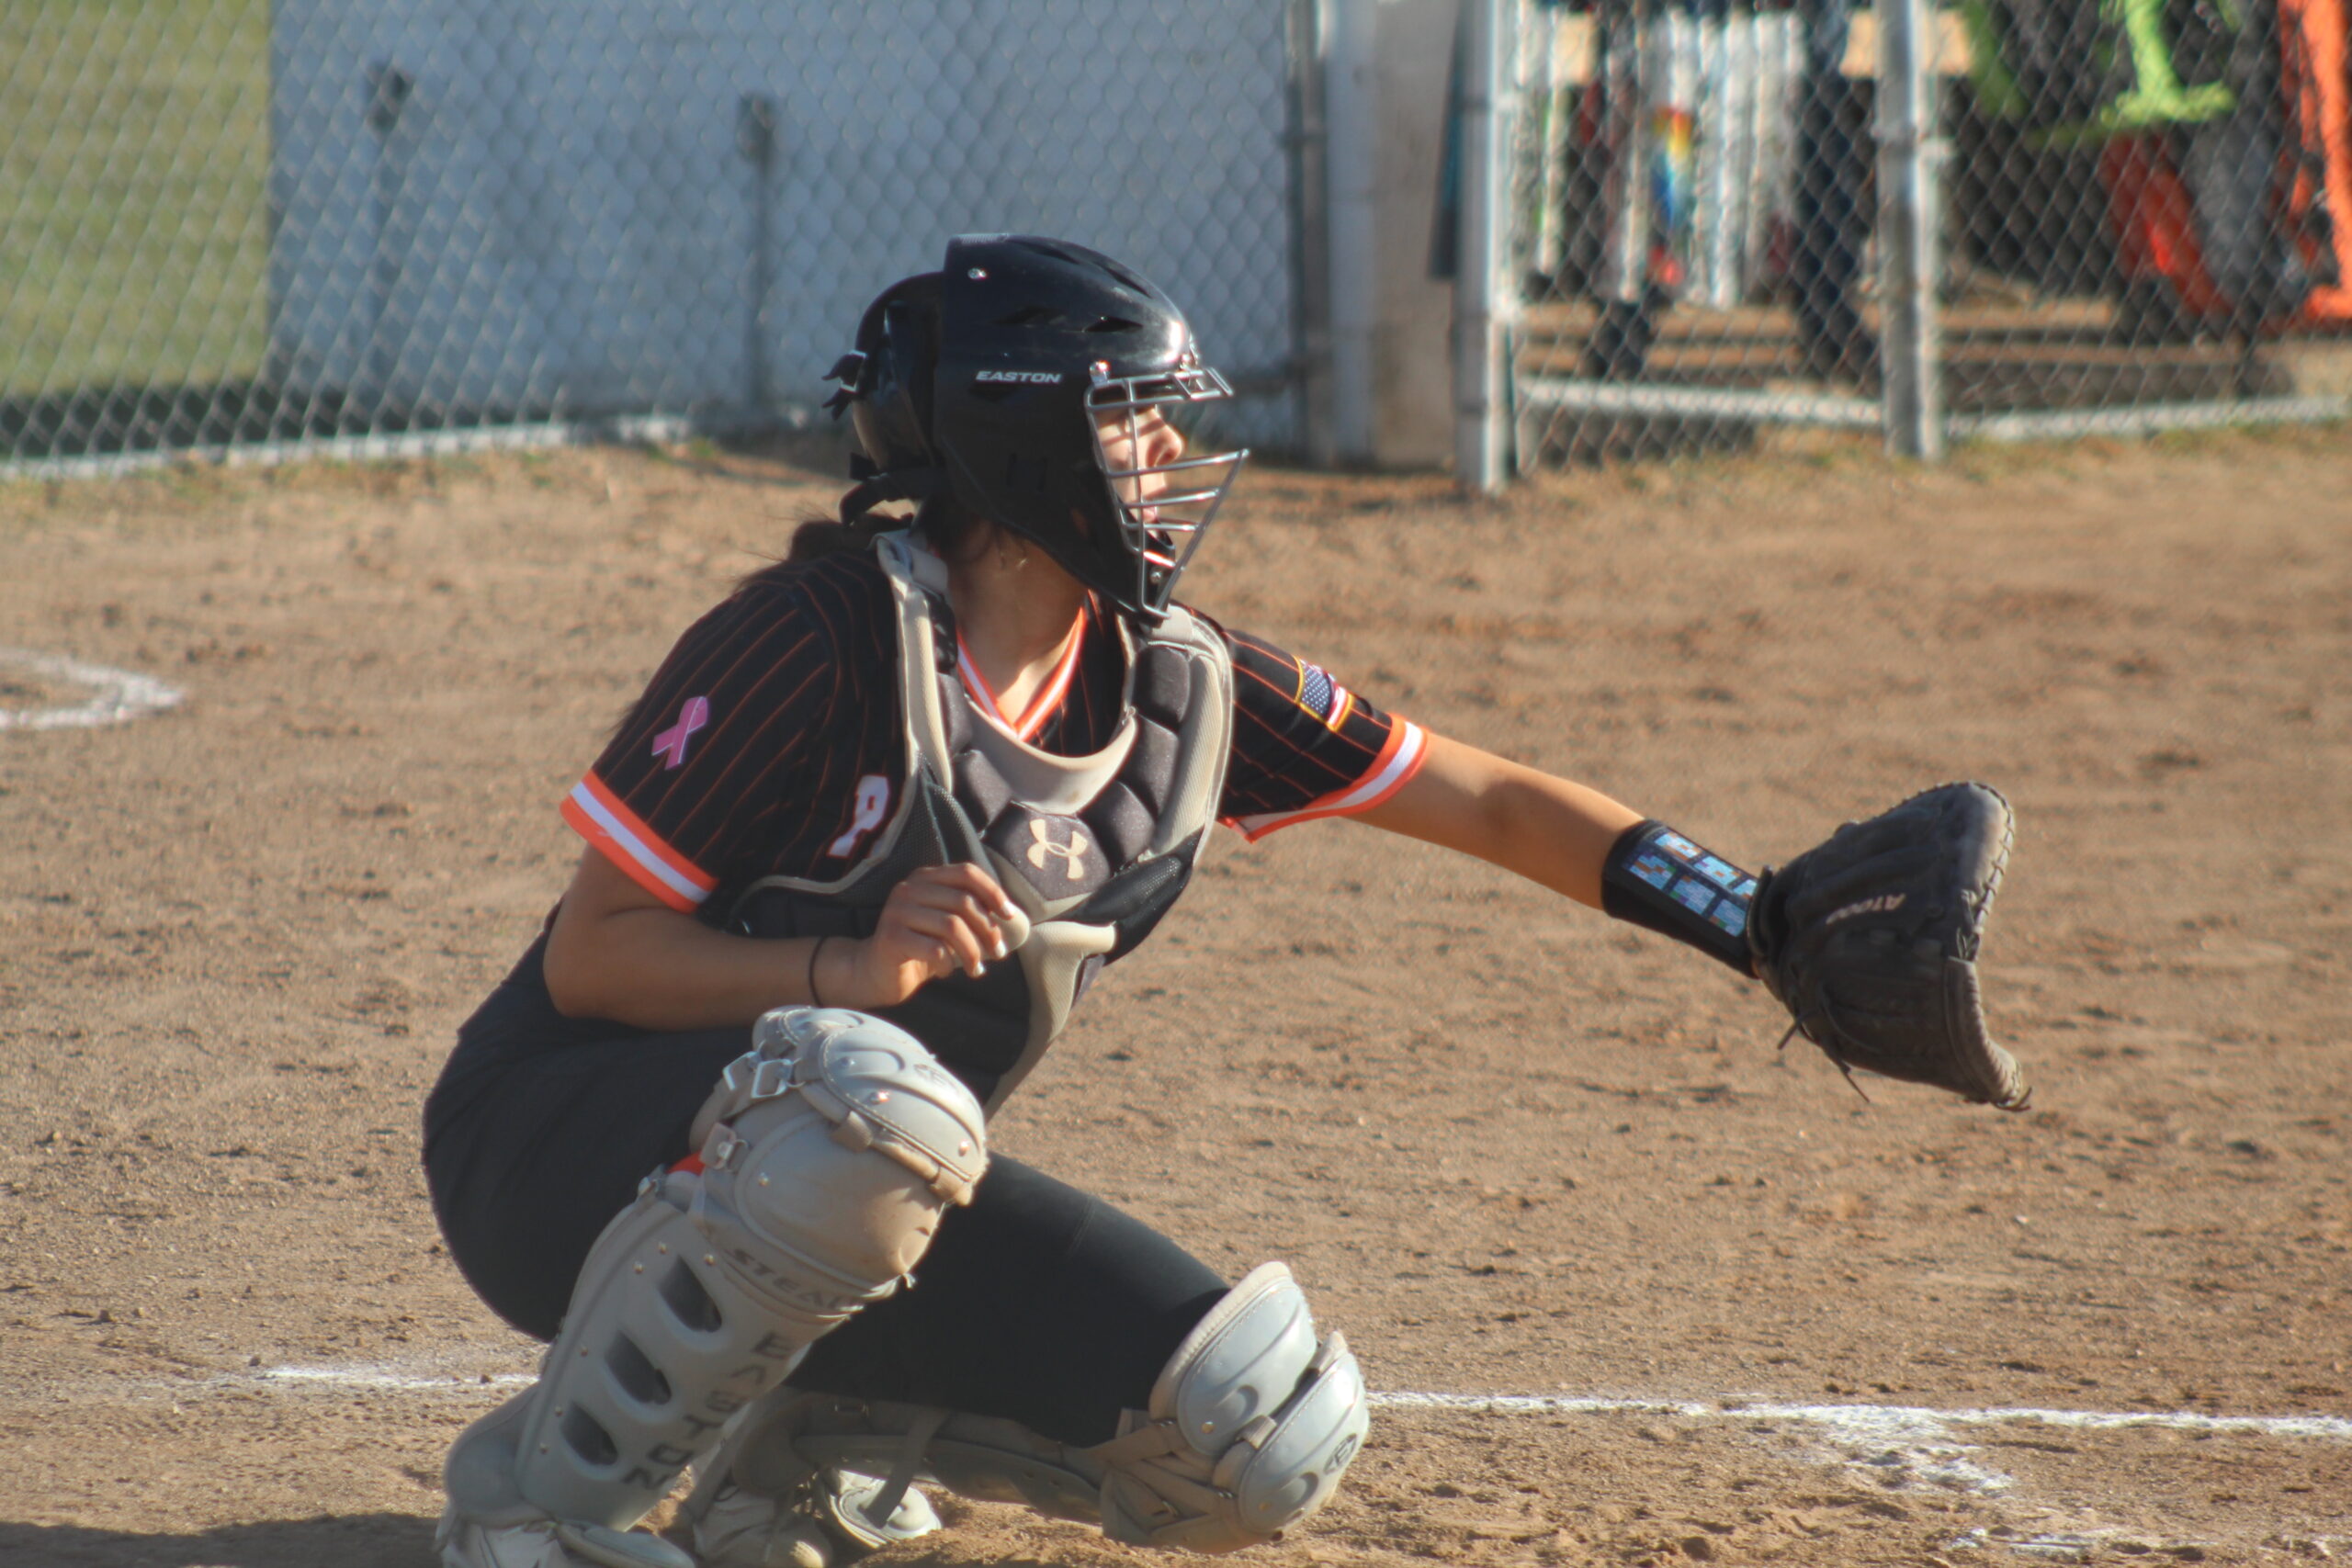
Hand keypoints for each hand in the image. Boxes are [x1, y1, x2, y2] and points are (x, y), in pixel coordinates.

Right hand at [821, 862, 1022, 1008]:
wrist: (876, 972)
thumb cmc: (921, 947)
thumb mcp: (948, 924)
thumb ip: (972, 913)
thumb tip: (1012, 915)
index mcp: (926, 877)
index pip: (966, 872)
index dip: (993, 892)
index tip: (1009, 916)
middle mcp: (909, 888)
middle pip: (963, 902)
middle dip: (988, 930)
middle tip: (999, 952)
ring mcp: (897, 910)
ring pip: (951, 926)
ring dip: (972, 951)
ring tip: (977, 969)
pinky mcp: (891, 937)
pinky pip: (934, 949)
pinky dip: (947, 964)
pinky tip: (945, 971)